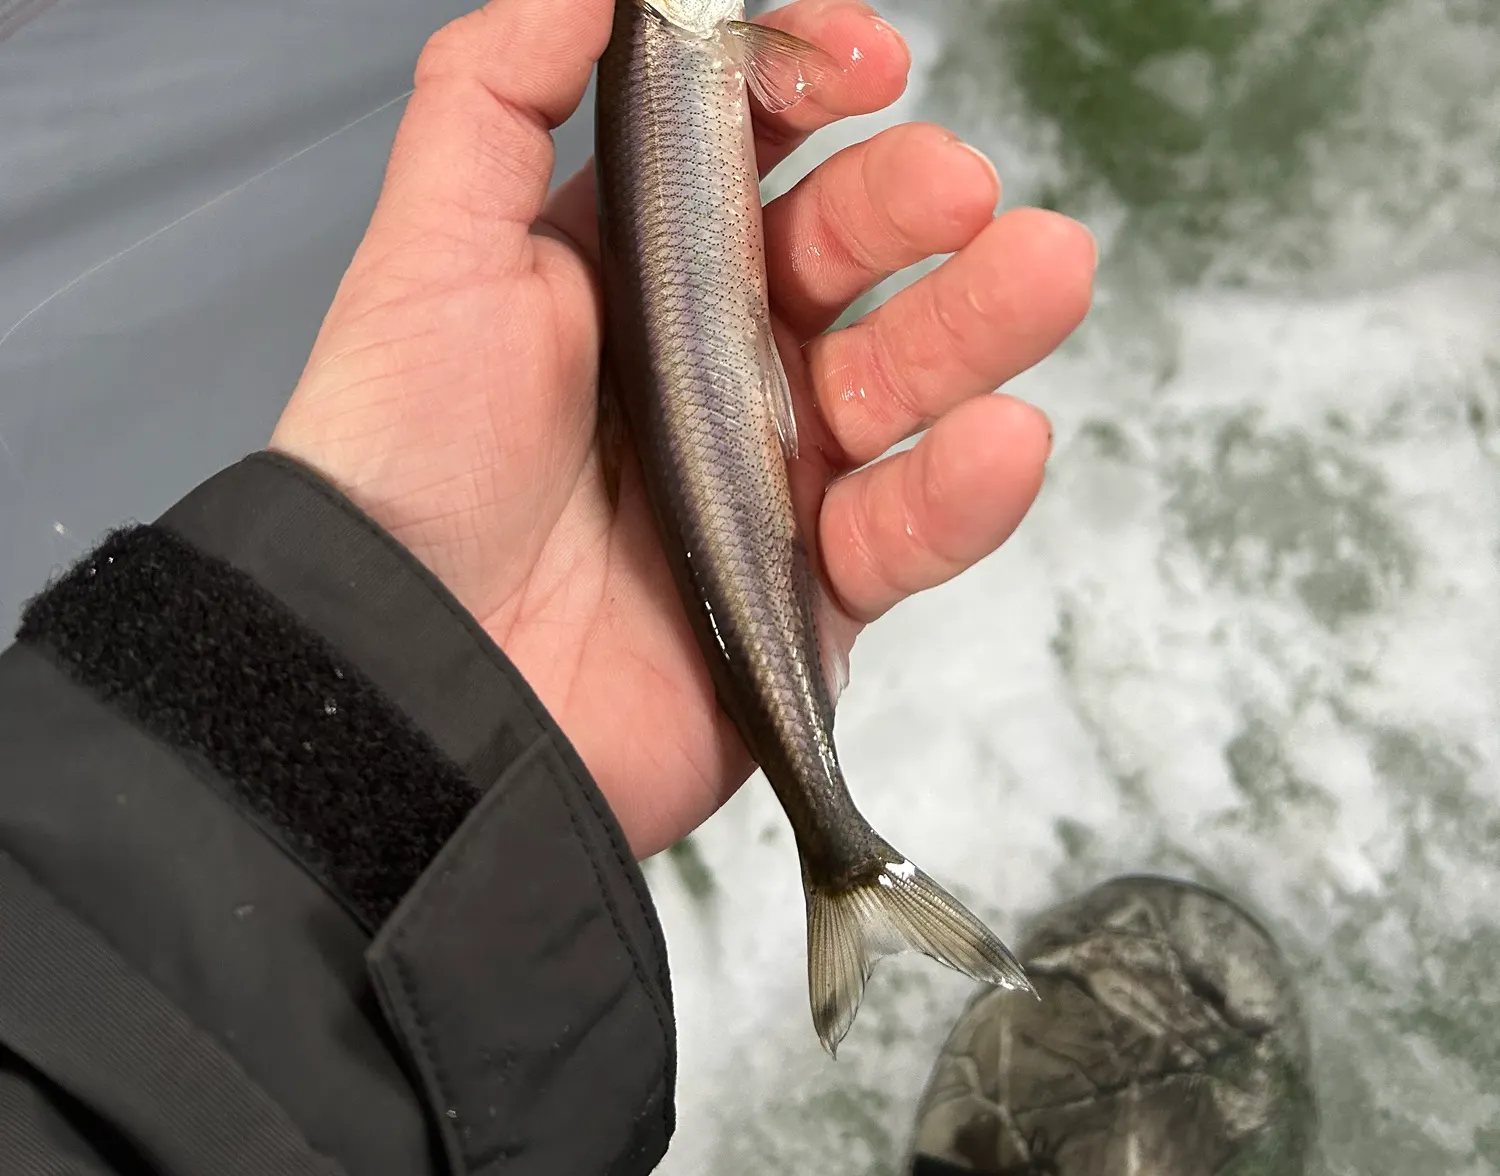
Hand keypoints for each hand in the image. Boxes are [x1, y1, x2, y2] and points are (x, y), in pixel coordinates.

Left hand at [270, 0, 1094, 858]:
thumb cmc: (403, 469)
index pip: (757, 161)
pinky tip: (1000, 438)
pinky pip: (911, 534)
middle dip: (915, 207)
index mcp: (636, 279)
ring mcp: (772, 482)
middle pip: (852, 264)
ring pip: (909, 388)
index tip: (863, 66)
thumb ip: (494, 96)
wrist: (409, 678)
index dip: (814, 98)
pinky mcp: (809, 595)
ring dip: (982, 325)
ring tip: (1041, 273)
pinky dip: (965, 492)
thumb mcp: (426, 256)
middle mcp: (715, 371)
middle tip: (954, 188)